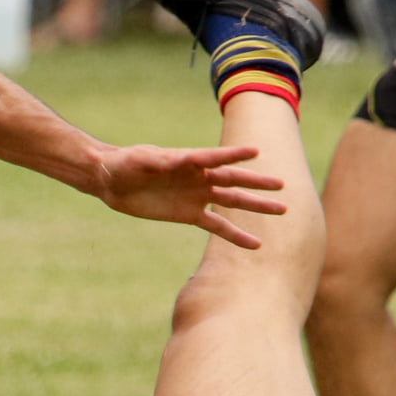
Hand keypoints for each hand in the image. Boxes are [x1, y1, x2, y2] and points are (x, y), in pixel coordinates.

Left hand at [94, 144, 286, 247]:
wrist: (113, 181)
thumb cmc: (125, 163)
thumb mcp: (141, 160)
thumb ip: (159, 162)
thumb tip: (178, 162)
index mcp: (189, 159)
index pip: (215, 157)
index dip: (234, 154)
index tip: (256, 152)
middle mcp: (199, 176)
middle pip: (234, 179)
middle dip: (257, 183)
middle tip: (282, 185)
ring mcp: (197, 196)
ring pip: (233, 202)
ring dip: (256, 206)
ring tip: (282, 210)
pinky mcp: (190, 215)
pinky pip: (217, 226)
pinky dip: (235, 235)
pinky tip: (255, 244)